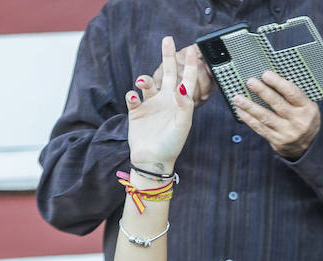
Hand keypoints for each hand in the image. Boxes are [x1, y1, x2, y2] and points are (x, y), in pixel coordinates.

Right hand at [126, 35, 201, 172]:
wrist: (152, 160)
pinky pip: (132, 96)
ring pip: (147, 83)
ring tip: (142, 82)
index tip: (191, 48)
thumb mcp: (183, 125)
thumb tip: (182, 86)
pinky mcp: (136, 111)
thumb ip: (184, 105)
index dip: (189, 64)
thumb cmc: (171, 145)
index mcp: (179, 103)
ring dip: (144, 79)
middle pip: (167, 73)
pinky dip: (131, 94)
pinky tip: (133, 98)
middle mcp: (165, 100)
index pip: (187, 79)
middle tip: (167, 39)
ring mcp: (150, 104)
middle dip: (167, 56)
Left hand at [233, 71, 321, 158]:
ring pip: (265, 117)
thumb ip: (293, 97)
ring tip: (238, 98)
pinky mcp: (276, 141)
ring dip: (249, 106)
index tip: (266, 74)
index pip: (292, 93)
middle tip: (250, 82)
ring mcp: (286, 132)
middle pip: (277, 104)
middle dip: (262, 91)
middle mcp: (297, 121)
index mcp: (307, 109)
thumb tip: (271, 81)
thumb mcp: (306, 107)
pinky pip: (260, 128)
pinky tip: (241, 111)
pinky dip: (249, 119)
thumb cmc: (304, 119)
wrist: (308, 147)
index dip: (278, 83)